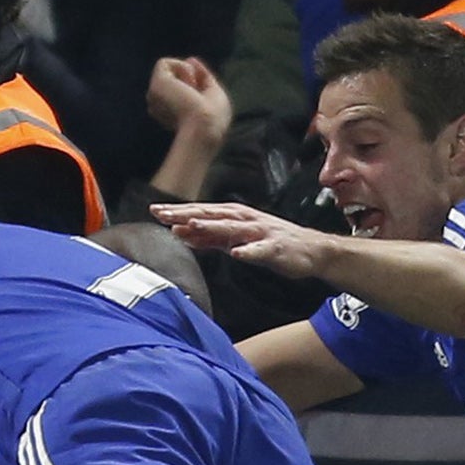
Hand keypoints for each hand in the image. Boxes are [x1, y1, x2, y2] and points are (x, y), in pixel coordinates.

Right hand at [146, 57, 231, 146]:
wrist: (204, 127)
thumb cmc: (213, 119)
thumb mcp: (214, 94)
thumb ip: (203, 78)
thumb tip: (190, 59)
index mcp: (172, 114)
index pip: (182, 90)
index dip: (196, 86)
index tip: (205, 97)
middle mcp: (160, 107)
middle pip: (177, 79)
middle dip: (192, 81)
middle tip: (199, 98)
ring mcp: (155, 96)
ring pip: (172, 71)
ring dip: (188, 76)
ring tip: (192, 94)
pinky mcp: (155, 85)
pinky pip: (166, 64)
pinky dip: (182, 69)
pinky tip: (186, 85)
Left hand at [149, 201, 326, 277]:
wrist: (310, 251)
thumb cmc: (270, 245)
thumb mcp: (234, 240)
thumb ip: (209, 238)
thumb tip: (181, 234)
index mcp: (234, 217)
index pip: (201, 211)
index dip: (178, 211)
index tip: (154, 210)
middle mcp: (245, 220)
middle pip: (211, 214)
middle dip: (185, 213)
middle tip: (161, 213)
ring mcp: (260, 232)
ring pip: (232, 228)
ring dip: (211, 226)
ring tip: (190, 226)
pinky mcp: (275, 248)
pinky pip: (260, 251)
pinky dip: (248, 251)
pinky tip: (237, 253)